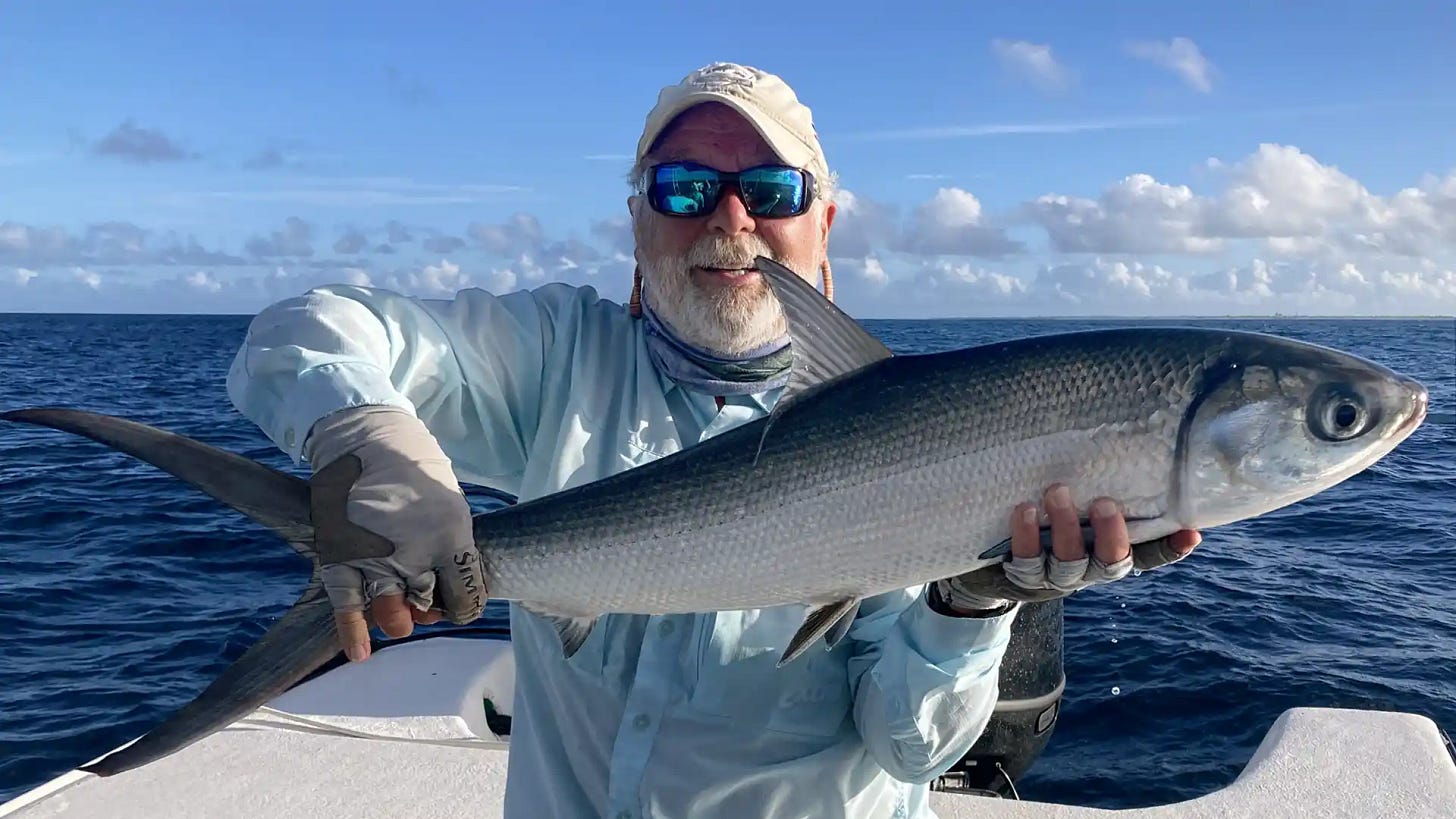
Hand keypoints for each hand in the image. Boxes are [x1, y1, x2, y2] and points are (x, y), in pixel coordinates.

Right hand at [305, 406, 487, 661]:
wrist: (369, 440)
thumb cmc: (417, 474)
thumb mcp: (453, 507)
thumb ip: (453, 550)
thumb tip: (449, 592)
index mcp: (451, 537)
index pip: (467, 595)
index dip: (466, 605)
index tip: (459, 602)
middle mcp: (414, 553)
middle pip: (429, 605)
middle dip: (430, 606)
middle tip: (426, 596)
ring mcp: (376, 556)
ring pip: (393, 609)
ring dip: (400, 618)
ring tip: (403, 618)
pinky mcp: (342, 555)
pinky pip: (347, 603)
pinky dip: (352, 631)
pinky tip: (359, 654)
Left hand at [934, 483, 1200, 614]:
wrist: (986, 566)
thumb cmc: (1038, 522)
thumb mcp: (1067, 506)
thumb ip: (1092, 485)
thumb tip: (1116, 436)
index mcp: (1104, 553)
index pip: (1146, 555)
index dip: (1168, 548)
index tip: (1191, 531)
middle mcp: (1085, 569)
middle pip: (1111, 563)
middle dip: (1112, 535)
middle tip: (1105, 503)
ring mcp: (1053, 577)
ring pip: (1069, 562)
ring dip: (1065, 528)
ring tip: (1056, 491)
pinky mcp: (1020, 577)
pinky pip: (1025, 560)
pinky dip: (1025, 535)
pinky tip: (1023, 510)